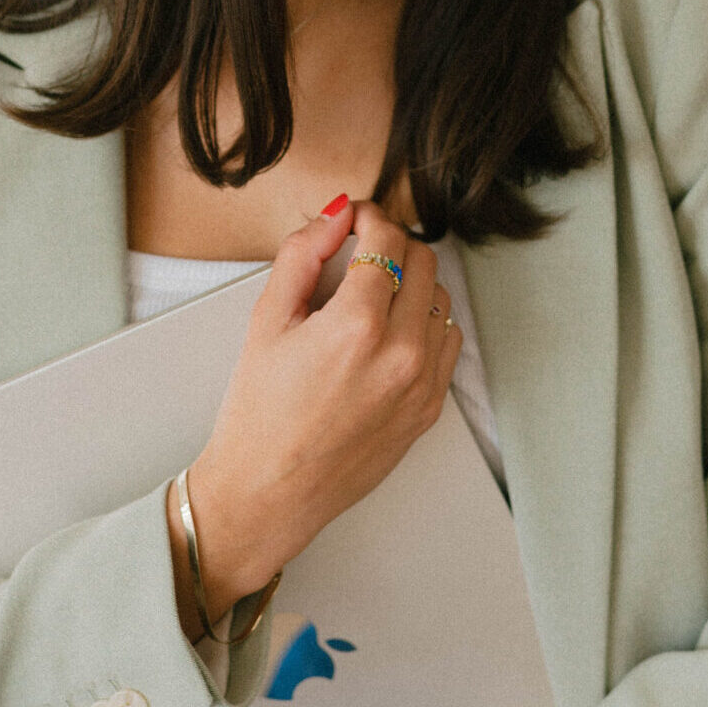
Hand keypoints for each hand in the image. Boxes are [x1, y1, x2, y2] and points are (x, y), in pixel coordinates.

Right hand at [175, 197, 461, 618]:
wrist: (269, 492)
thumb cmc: (259, 413)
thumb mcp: (267, 320)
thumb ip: (302, 255)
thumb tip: (334, 214)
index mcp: (357, 326)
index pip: (387, 240)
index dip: (369, 216)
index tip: (354, 218)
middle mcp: (402, 353)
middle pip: (423, 260)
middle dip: (392, 244)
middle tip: (361, 250)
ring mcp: (423, 384)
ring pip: (442, 298)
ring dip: (413, 283)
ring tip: (373, 294)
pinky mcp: (430, 408)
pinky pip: (449, 342)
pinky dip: (426, 324)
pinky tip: (390, 332)